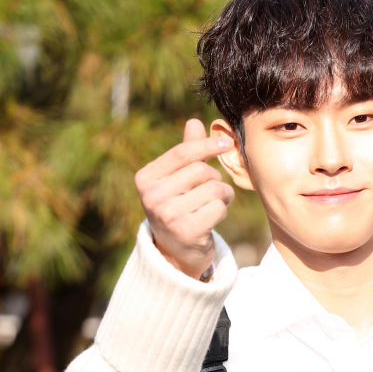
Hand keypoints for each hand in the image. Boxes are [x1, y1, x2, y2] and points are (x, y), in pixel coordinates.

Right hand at [134, 118, 234, 279]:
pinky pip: (218, 208)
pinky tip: (212, 218)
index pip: (182, 153)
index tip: (226, 142)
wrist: (176, 250)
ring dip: (223, 195)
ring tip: (214, 204)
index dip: (207, 145)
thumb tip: (194, 121)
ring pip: (214, 189)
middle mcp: (152, 197)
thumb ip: (186, 152)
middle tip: (212, 191)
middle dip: (215, 178)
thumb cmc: (179, 206)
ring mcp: (168, 215)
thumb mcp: (177, 178)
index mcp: (146, 178)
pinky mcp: (186, 231)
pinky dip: (222, 211)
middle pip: (201, 171)